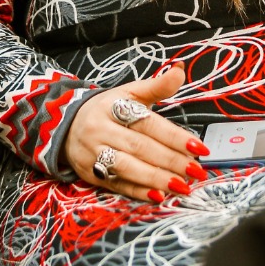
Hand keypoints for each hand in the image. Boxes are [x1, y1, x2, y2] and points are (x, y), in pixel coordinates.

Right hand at [63, 63, 208, 201]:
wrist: (66, 126)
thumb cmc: (106, 110)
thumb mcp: (128, 93)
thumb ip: (157, 85)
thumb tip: (180, 69)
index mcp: (113, 107)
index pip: (148, 123)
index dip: (174, 136)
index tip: (198, 147)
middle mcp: (101, 130)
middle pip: (140, 147)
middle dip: (171, 161)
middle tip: (196, 170)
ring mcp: (94, 154)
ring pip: (128, 168)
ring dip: (157, 178)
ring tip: (182, 185)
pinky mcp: (91, 175)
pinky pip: (117, 185)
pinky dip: (138, 192)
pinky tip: (158, 196)